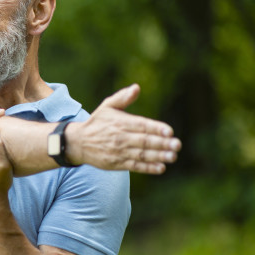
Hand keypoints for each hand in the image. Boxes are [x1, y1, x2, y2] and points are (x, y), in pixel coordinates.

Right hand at [65, 84, 181, 173]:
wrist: (78, 143)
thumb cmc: (97, 123)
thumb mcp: (107, 107)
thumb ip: (122, 97)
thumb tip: (137, 87)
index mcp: (120, 123)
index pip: (141, 125)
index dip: (155, 128)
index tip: (169, 131)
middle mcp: (120, 137)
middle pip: (144, 141)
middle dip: (162, 144)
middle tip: (177, 145)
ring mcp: (118, 152)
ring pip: (141, 154)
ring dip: (158, 156)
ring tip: (172, 157)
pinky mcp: (117, 163)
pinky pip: (135, 166)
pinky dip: (148, 168)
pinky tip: (160, 168)